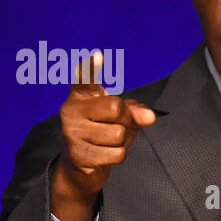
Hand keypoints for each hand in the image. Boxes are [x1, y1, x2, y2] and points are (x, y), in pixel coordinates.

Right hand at [52, 51, 156, 220]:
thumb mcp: (120, 116)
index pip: (84, 79)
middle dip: (126, 120)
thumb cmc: (103, 131)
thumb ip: (135, 110)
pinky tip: (105, 154)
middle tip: (117, 125)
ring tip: (109, 141)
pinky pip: (116, 154)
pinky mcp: (77, 154)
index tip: (98, 56)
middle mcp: (70, 110)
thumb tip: (150, 117)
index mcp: (80, 95)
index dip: (91, 68)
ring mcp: (71, 132)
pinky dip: (118, 155)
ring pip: (117, 134)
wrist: (82, 164)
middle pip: (115, 109)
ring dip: (122, 141)